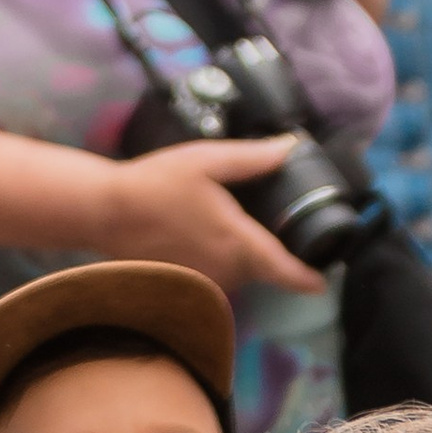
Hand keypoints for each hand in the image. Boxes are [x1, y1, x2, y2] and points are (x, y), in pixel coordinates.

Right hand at [96, 134, 327, 296]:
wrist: (107, 211)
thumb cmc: (157, 183)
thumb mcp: (207, 160)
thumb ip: (252, 159)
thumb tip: (291, 148)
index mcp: (239, 242)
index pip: (286, 272)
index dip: (309, 278)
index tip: (324, 279)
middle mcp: (227, 271)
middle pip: (262, 268)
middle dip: (266, 248)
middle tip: (256, 216)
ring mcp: (205, 281)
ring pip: (238, 272)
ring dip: (238, 253)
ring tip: (219, 220)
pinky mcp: (185, 283)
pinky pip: (214, 275)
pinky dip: (215, 259)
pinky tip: (197, 232)